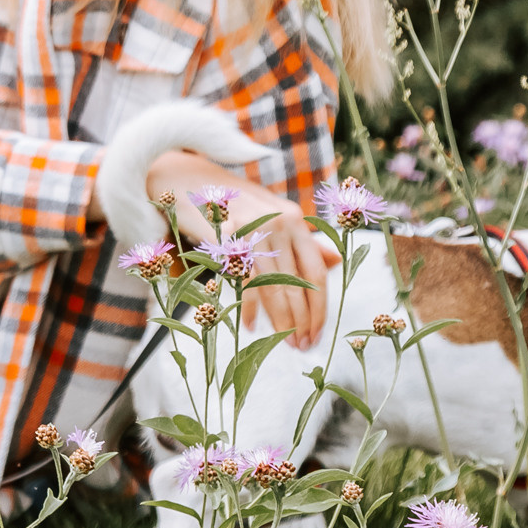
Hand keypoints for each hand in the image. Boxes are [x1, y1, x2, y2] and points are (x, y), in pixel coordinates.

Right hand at [142, 148, 336, 349]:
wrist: (192, 182)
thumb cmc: (237, 205)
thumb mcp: (274, 218)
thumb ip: (302, 241)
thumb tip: (335, 264)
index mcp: (295, 219)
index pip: (316, 271)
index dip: (319, 306)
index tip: (317, 332)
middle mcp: (278, 223)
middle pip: (297, 283)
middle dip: (302, 320)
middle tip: (302, 346)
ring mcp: (252, 230)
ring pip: (273, 287)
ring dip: (281, 321)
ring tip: (285, 343)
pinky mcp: (227, 239)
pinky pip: (245, 283)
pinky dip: (250, 308)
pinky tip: (252, 326)